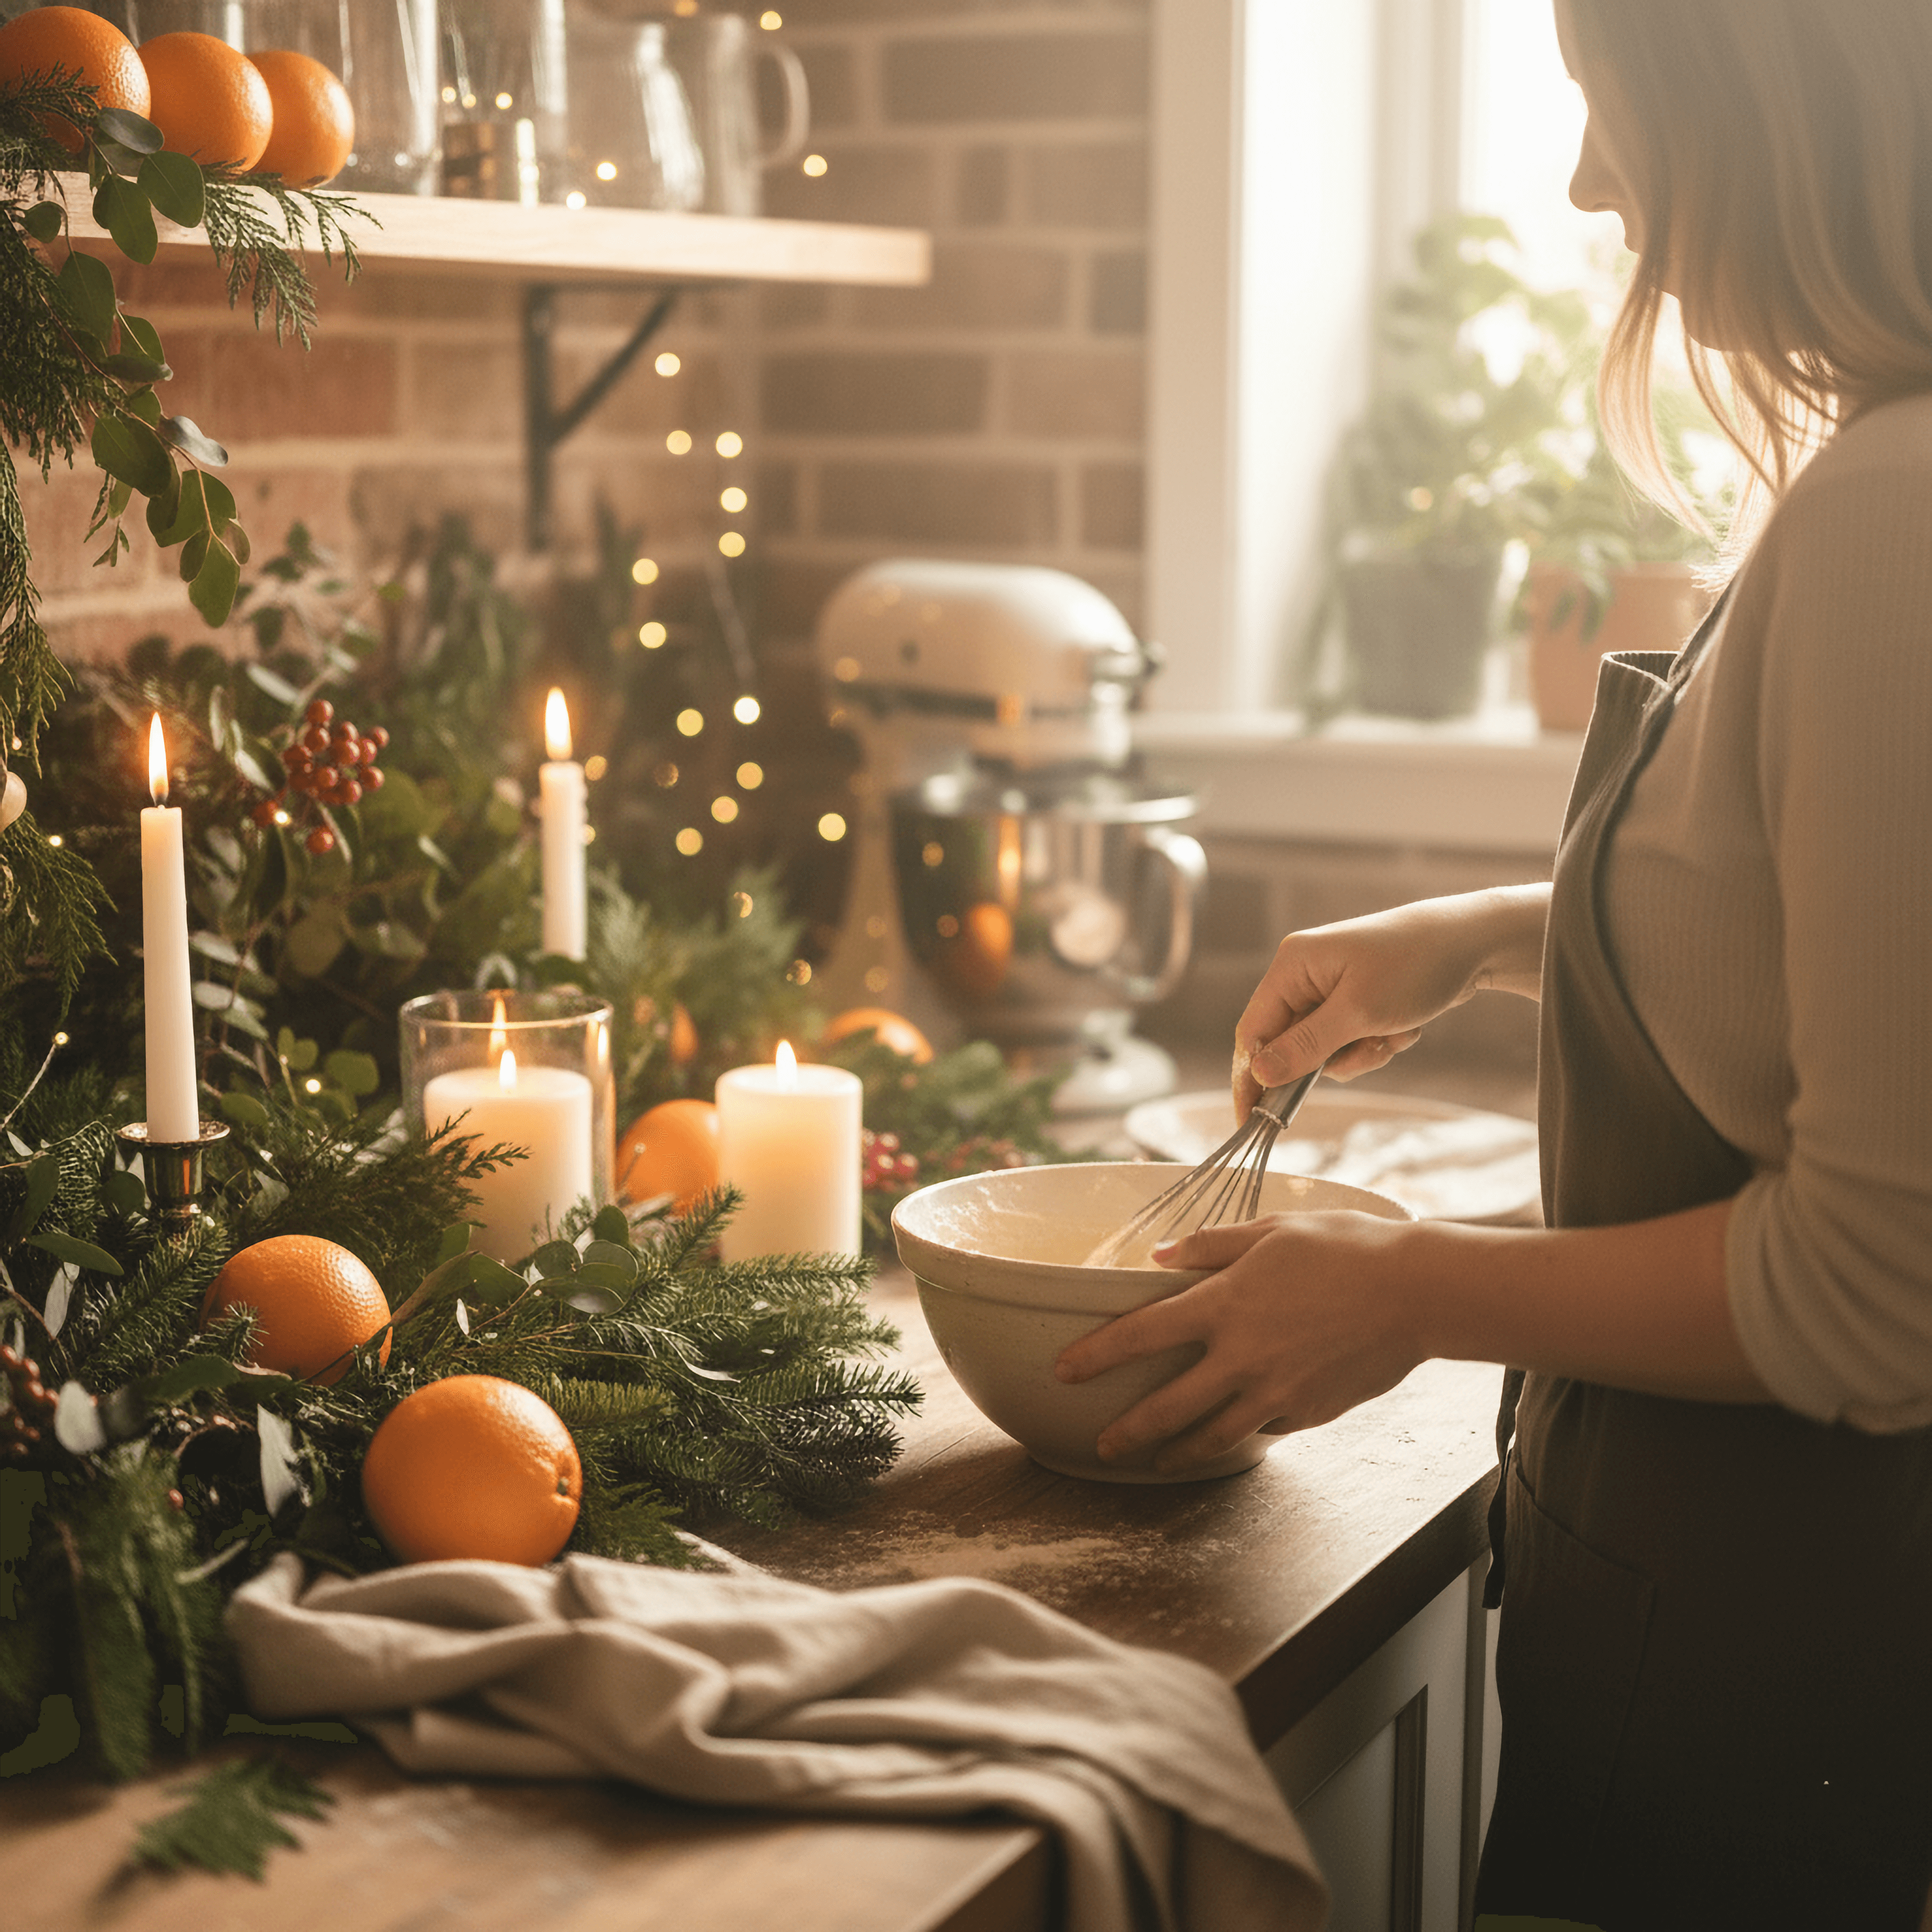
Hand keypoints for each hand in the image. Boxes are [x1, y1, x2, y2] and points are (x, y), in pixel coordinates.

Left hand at [1052, 1212, 1424, 1473]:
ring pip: (1214, 1436)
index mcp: (1224, 1305)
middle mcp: (1243, 1356)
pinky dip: (1244, 1433)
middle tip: (1104, 1444)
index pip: (1141, 1335)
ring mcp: (1277, 1391)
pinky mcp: (1310, 1412)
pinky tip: (1235, 1432)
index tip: (1064, 1371)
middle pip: (1168, 1407)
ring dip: (1179, 1452)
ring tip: (1158, 1461)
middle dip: (1129, 1431)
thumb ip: (1209, 1245)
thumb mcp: (1271, 1231)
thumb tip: (1158, 1257)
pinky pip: (1266, 1428)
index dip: (1096, 1355)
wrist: (1416, 1292)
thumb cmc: (1344, 1248)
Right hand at [1233, 887, 1547, 1113]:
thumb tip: (1260, 1075)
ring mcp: (1331, 987)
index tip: (1252, 1121)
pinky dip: (1378, 1043)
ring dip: (1362, 1053)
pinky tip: (1405, 1025)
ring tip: (1394, 1032)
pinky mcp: (1356, 999)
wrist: (1473, 942)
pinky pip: (1352, 1042)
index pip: (1252, 1032)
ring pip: (1326, 1050)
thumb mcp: (1359, 1012)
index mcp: (1292, 966)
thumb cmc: (1415, 965)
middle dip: (1332, 1060)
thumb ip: (1306, 1047)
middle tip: (1368, 1052)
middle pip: (1291, 1044)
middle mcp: (1305, 975)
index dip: (1250, 1078)